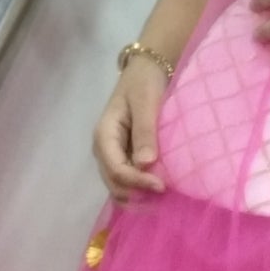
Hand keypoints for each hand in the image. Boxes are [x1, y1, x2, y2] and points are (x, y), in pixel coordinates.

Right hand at [92, 59, 167, 201]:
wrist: (146, 71)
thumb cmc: (145, 83)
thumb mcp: (146, 103)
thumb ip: (145, 132)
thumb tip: (145, 164)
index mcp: (104, 135)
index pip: (116, 169)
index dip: (136, 182)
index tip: (161, 185)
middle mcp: (104, 149)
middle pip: (114, 183)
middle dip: (137, 194)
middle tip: (164, 196)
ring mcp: (114, 154)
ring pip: (119, 186)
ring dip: (138, 196)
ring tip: (162, 200)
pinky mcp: (125, 156)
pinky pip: (129, 179)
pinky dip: (140, 189)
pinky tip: (158, 193)